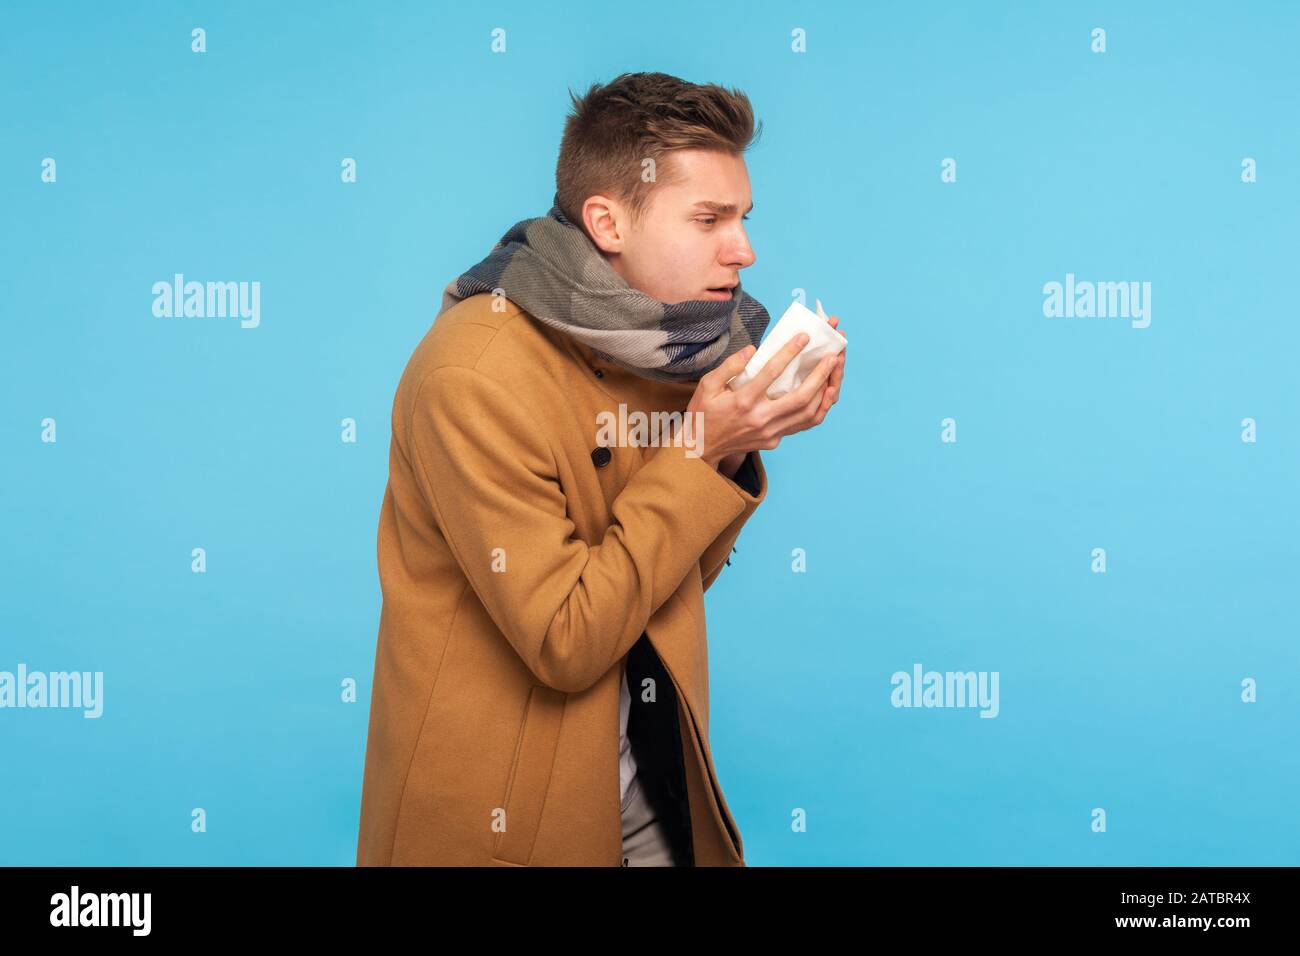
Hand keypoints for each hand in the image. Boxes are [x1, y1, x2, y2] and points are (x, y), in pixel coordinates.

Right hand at [686, 326, 841, 467]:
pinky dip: (818, 408)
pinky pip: (803, 424)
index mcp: (743, 401)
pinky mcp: (775, 440)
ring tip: (835, 371)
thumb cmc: (703, 412)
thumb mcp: (707, 385)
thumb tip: (752, 350)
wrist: (700, 448)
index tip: (804, 337)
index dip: (790, 352)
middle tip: (834, 355)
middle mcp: (760, 418)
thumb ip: (729, 366)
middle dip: (821, 375)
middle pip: (800, 398)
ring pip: (808, 414)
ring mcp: (770, 432)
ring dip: (825, 391)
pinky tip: (826, 392)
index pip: (771, 373)